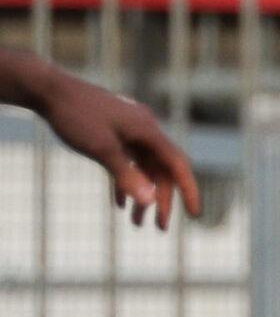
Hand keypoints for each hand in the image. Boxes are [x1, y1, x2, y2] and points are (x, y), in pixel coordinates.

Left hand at [33, 69, 203, 228]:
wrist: (47, 88)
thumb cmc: (74, 115)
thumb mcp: (101, 149)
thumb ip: (127, 176)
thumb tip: (150, 202)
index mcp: (148, 130)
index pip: (178, 165)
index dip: (189, 191)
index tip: (195, 215)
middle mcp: (144, 129)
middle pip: (161, 171)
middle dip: (161, 201)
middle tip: (159, 229)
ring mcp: (129, 130)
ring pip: (144, 168)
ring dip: (141, 195)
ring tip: (135, 222)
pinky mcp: (114, 132)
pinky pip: (127, 161)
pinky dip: (125, 181)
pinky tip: (118, 202)